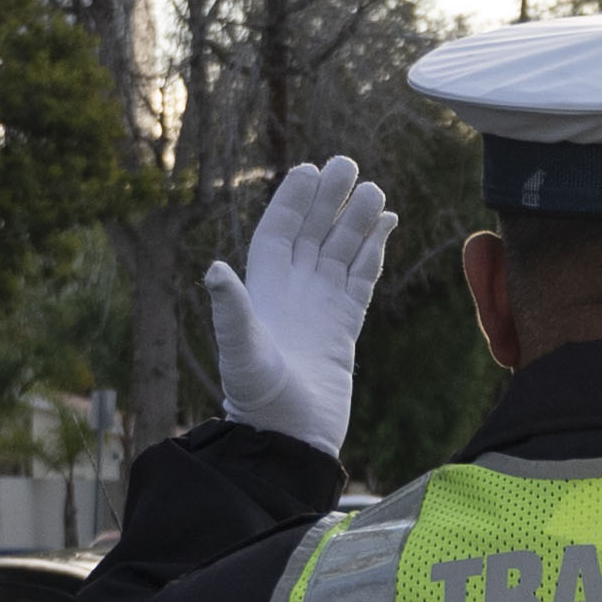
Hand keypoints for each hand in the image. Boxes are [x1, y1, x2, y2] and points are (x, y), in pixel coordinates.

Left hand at [200, 158, 395, 455]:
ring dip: (356, 220)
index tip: (308, 169)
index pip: (279, 231)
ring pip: (342, 251)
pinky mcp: (345, 325)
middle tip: (347, 163)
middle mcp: (292, 291)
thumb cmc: (258, 398)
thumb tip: (214, 270)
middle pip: (314, 233)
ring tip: (374, 189)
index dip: (293, 200)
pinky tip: (386, 225)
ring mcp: (320, 306)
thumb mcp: (241, 351)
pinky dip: (373, 251)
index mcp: (264, 288)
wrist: (289, 438)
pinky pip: (362, 277)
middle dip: (329, 199)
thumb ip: (232, 310)